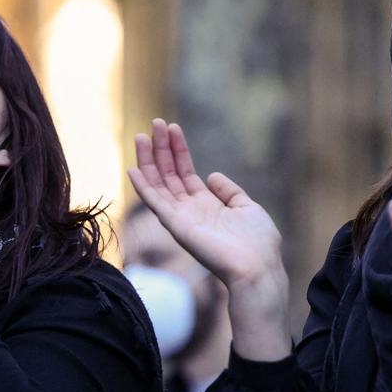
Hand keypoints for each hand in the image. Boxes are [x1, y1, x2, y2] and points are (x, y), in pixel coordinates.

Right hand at [128, 119, 290, 360]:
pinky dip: (143, 186)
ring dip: (148, 160)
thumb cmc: (258, 244)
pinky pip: (155, 202)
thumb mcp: (247, 208)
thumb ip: (230, 192)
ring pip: (158, 184)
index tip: (172, 128)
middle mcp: (189, 210)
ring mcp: (180, 218)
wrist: (257, 268)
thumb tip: (212, 175)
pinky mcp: (176, 225)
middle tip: (154, 123)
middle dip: (161, 148)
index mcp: (205, 205)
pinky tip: (134, 168)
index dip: (178, 150)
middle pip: (168, 174)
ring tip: (143, 135)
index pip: (184, 173)